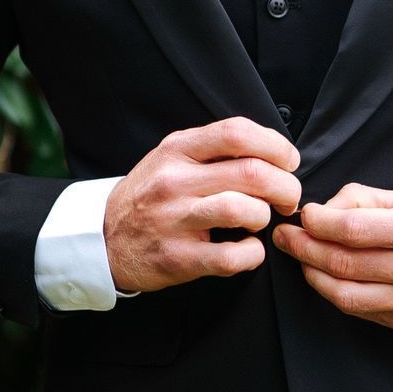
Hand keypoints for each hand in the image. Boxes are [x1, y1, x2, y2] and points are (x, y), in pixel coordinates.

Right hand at [104, 116, 301, 294]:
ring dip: (265, 216)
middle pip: (252, 173)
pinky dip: (253, 254)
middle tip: (287, 197)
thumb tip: (270, 152)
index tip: (288, 162)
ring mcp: (174, 220)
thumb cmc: (149, 196)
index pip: (237, 133)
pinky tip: (248, 249)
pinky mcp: (178, 258)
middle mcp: (174, 181)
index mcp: (177, 149)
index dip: (276, 146)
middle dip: (285, 186)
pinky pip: (231, 256)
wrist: (104, 240)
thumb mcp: (170, 158)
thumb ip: (212, 149)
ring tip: (260, 220)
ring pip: (243, 210)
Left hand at [273, 182, 392, 333]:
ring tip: (300, 257)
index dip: (318, 223)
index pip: (354, 230)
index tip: (304, 215)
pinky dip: (335, 293)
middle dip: (304, 248)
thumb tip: (326, 210)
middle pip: (343, 264)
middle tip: (285, 236)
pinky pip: (360, 311)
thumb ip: (369, 200)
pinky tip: (325, 276)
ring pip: (345, 295)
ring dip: (312, 274)